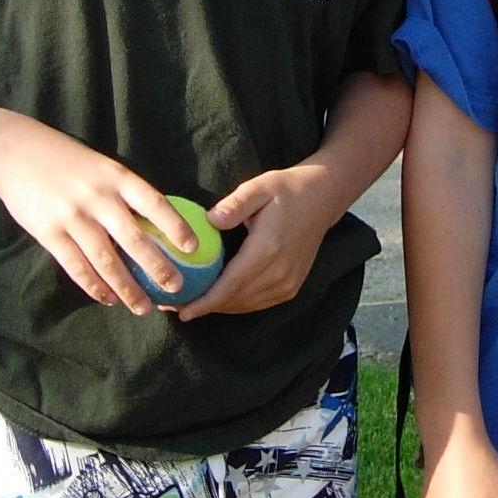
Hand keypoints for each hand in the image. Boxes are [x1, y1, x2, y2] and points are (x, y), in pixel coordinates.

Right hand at [0, 128, 195, 315]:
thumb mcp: (103, 167)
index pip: (154, 203)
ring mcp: (73, 218)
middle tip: (176, 288)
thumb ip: (125, 192)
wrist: (17, 153)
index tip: (193, 248)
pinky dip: (94, 286)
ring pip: (106, 260)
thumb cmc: (68, 160)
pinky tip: (109, 299)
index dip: (175, 226)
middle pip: (134, 239)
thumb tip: (156, 223)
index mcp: (116, 177)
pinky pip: (77, 266)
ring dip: (127, 288)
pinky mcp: (49, 234)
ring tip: (144, 308)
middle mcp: (98, 198)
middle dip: (157, 267)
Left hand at [175, 163, 336, 318]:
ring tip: (191, 304)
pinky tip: (219, 298)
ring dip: (219, 307)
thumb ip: (235, 204)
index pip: (231, 284)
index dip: (205, 301)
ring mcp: (288, 283)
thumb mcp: (260, 187)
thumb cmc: (287, 189)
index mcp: (268, 248)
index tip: (180, 311)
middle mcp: (279, 272)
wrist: (323, 198)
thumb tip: (209, 220)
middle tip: (174, 306)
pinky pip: (259, 303)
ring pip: (246, 305)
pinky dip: (237, 304)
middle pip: (235, 299)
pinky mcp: (292, 287)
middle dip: (204, 306)